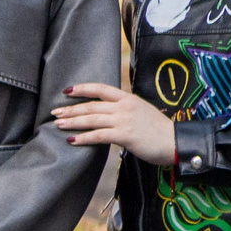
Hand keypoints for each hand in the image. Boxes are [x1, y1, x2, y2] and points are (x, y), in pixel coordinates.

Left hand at [52, 81, 177, 164]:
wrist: (176, 141)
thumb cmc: (159, 130)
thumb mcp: (141, 112)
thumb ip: (124, 110)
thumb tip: (108, 115)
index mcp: (128, 98)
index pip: (101, 89)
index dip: (82, 88)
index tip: (67, 91)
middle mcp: (125, 107)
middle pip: (92, 106)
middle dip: (71, 109)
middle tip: (54, 112)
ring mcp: (124, 120)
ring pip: (92, 119)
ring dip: (73, 122)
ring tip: (58, 124)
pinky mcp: (125, 135)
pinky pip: (99, 136)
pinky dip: (84, 138)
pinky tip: (72, 140)